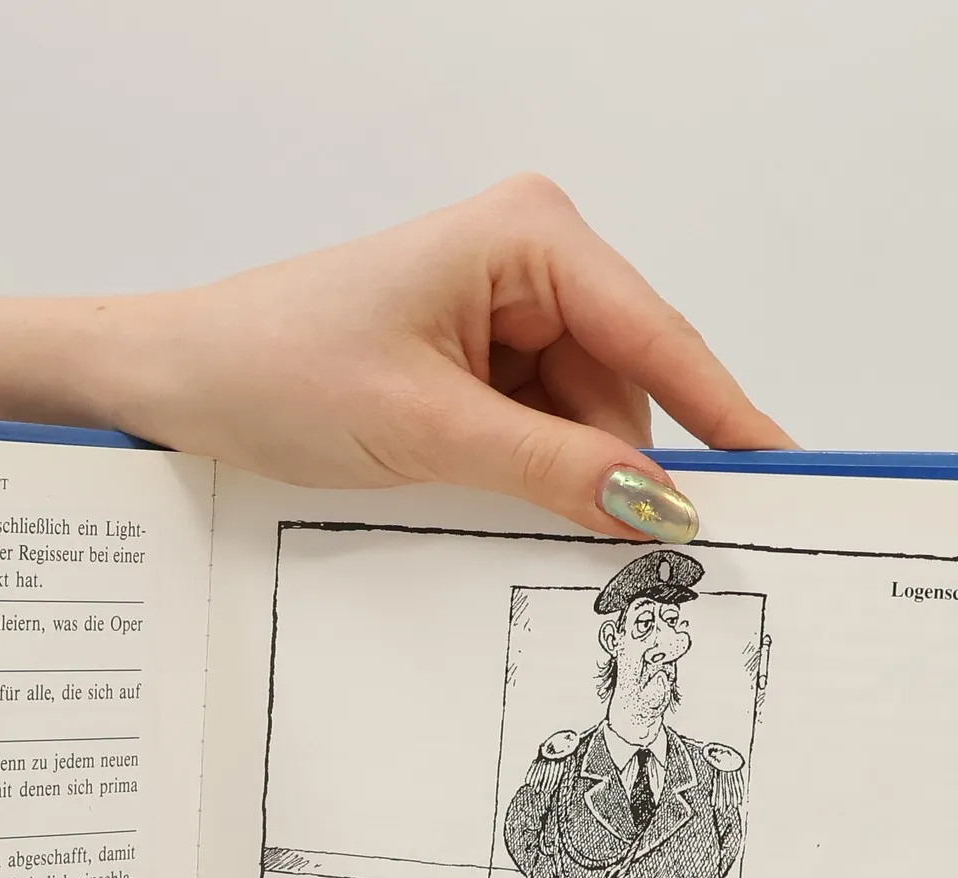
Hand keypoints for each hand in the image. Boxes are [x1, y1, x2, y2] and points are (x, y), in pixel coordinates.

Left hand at [112, 174, 794, 541]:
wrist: (175, 381)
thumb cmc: (272, 368)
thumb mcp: (426, 429)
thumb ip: (551, 469)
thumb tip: (657, 508)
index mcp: (529, 237)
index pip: (656, 337)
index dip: (723, 417)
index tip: (782, 477)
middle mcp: (528, 258)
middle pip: (624, 386)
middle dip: (619, 470)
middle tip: (643, 561)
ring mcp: (500, 309)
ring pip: (583, 419)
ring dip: (565, 480)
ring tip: (511, 521)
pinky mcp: (472, 358)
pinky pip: (538, 428)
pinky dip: (533, 476)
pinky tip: (496, 504)